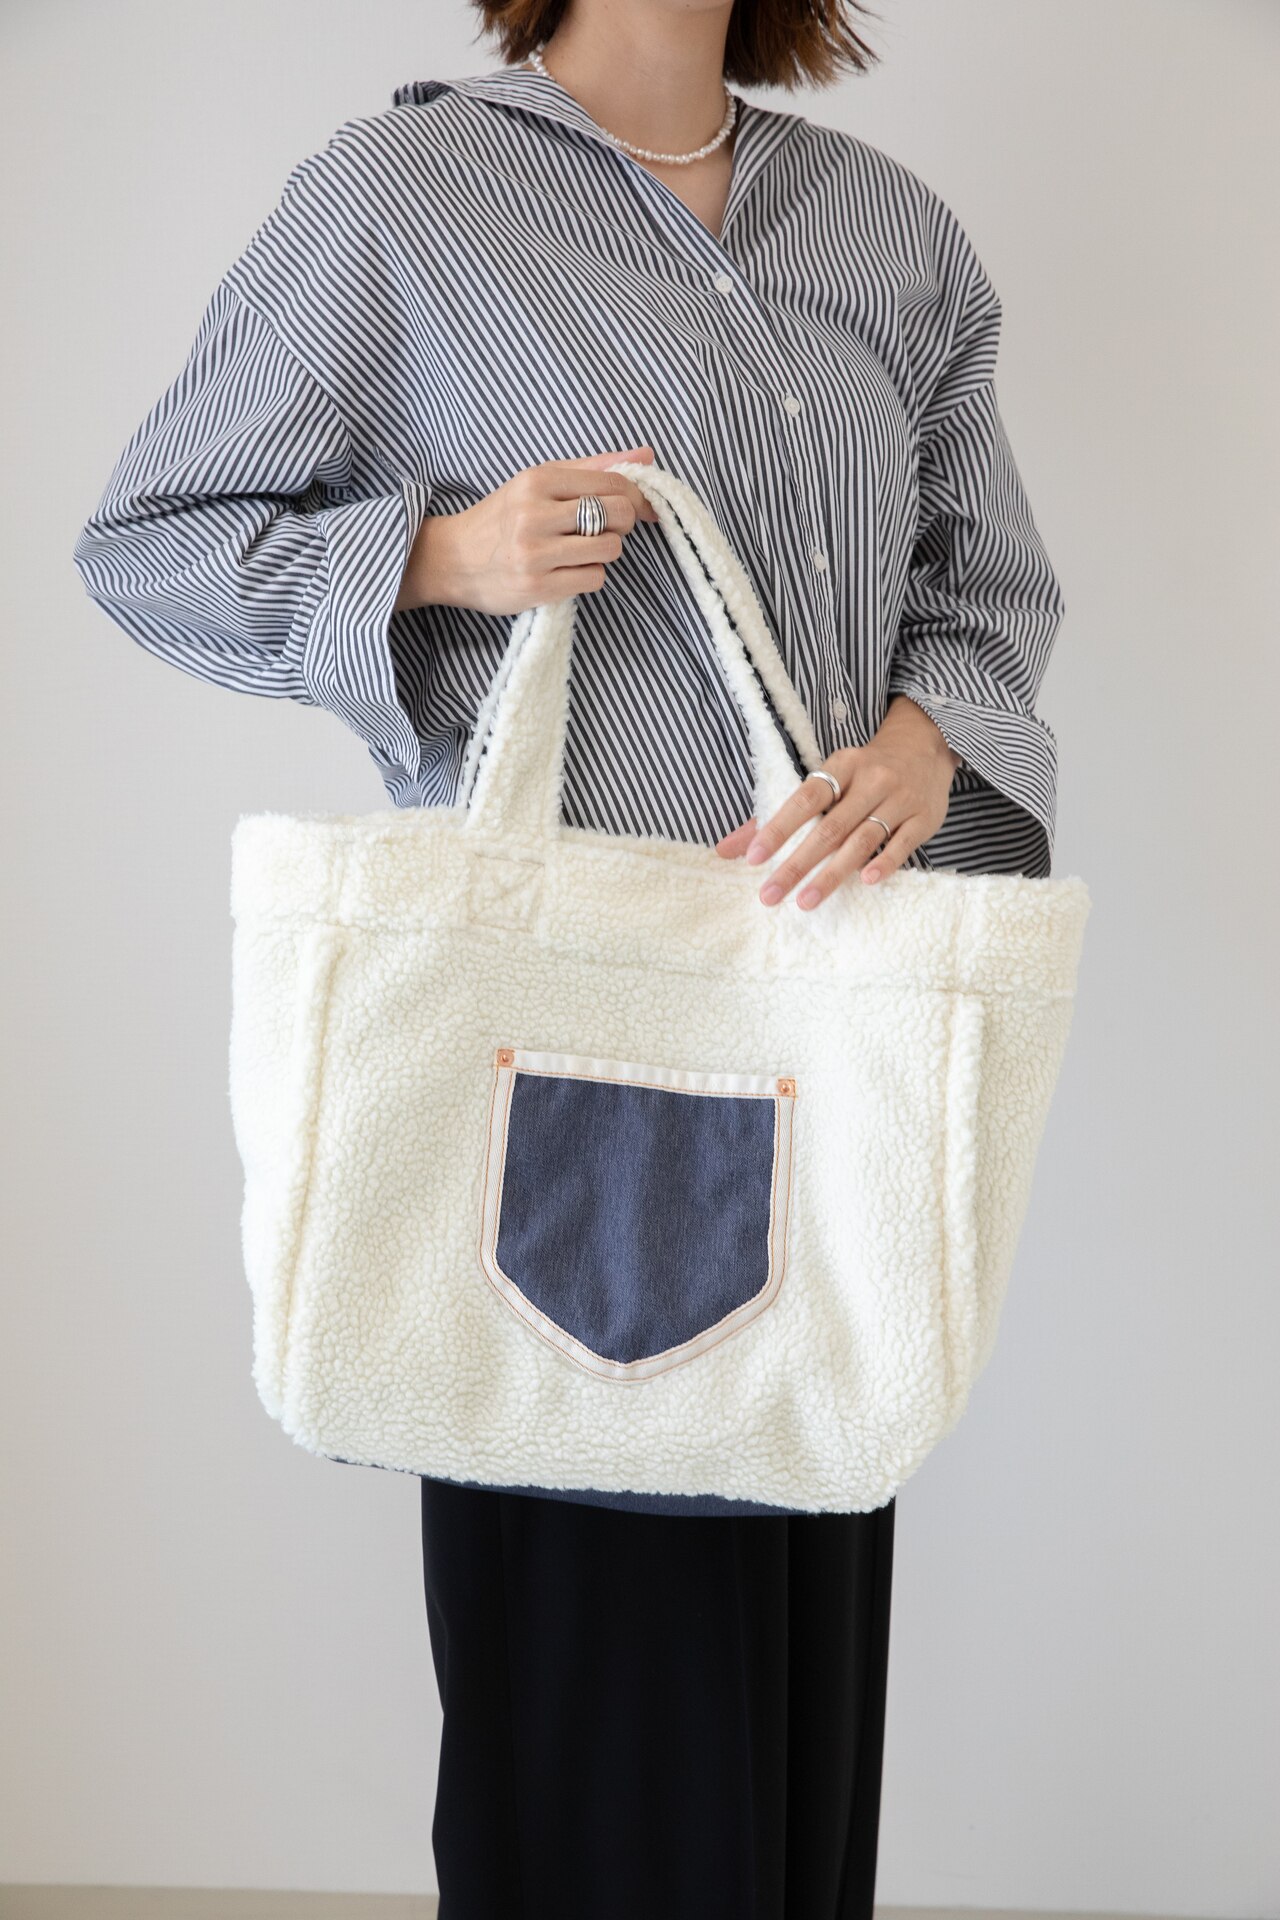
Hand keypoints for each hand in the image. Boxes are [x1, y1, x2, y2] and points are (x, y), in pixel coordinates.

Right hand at [395, 447, 659, 613]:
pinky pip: (594, 579)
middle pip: (617, 514)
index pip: (611, 482)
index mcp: (536, 480)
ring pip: (609, 548)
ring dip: (605, 552)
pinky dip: (589, 576)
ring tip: (582, 551)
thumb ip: (592, 468)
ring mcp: (535, 553)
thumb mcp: (539, 482)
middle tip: (605, 529)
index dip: (633, 496)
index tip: (634, 506)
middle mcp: (534, 514)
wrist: (452, 560)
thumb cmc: (503, 519)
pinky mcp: (537, 587)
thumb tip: (647, 456)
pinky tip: (568, 571)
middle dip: (623, 523)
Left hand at [714, 695, 962, 909]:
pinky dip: (884, 863)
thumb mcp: (826, 779)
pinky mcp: (924, 818)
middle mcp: (871, 780)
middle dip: (797, 865)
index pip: (805, 798)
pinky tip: (866, 882)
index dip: (779, 828)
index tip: (754, 858)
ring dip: (833, 874)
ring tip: (806, 902)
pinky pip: (902, 844)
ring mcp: (900, 799)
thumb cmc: (863, 771)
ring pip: (862, 840)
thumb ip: (776, 815)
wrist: (925, 746)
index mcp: (841, 766)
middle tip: (770, 895)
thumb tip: (725, 850)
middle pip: (830, 827)